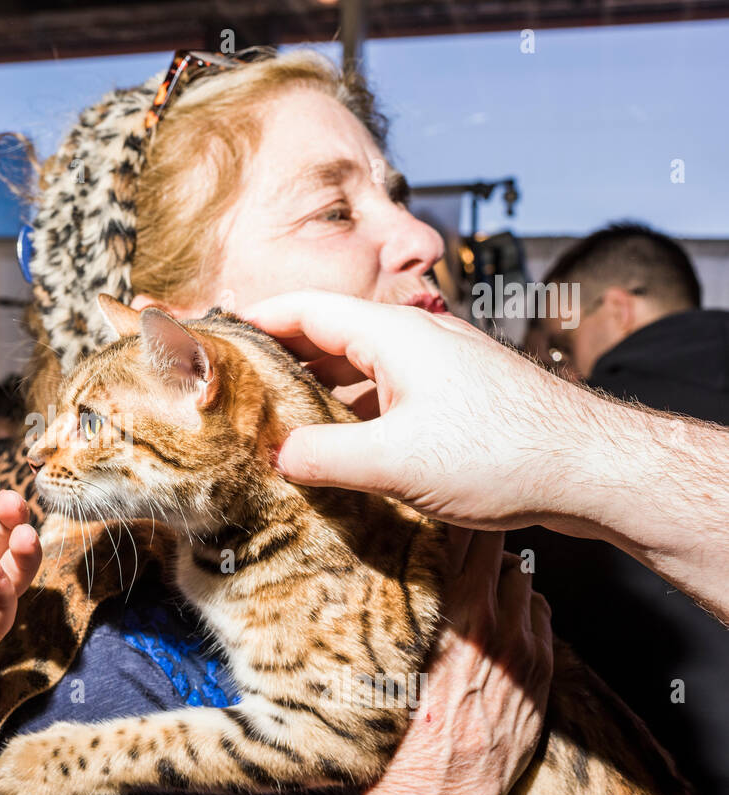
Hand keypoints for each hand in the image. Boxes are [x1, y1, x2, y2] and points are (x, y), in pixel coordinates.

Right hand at [243, 290, 592, 530]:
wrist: (595, 468)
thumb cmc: (502, 453)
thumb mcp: (395, 462)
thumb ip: (323, 457)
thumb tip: (277, 455)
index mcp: (393, 335)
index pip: (304, 310)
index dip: (253, 320)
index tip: (214, 335)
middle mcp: (414, 341)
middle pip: (328, 338)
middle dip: (278, 361)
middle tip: (233, 390)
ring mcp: (438, 369)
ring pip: (359, 371)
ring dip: (316, 394)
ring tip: (274, 423)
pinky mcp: (456, 400)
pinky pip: (387, 397)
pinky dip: (353, 415)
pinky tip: (339, 450)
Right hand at [329, 528, 552, 794]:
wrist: (437, 790)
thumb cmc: (402, 724)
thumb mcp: (391, 651)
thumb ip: (408, 602)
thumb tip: (404, 564)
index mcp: (452, 612)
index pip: (468, 538)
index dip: (460, 514)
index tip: (448, 501)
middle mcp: (494, 624)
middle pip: (501, 554)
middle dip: (483, 542)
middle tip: (464, 535)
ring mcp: (523, 648)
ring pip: (524, 583)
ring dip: (504, 578)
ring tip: (481, 585)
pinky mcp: (540, 672)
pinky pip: (541, 617)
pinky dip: (524, 610)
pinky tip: (503, 619)